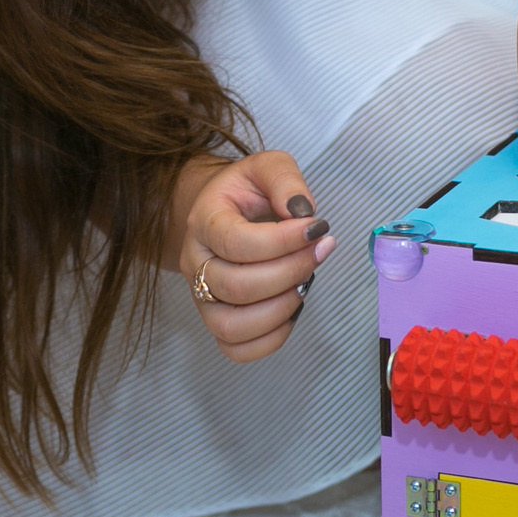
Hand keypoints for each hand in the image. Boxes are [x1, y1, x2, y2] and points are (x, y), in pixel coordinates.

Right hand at [175, 151, 332, 363]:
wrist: (222, 212)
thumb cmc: (247, 192)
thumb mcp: (267, 167)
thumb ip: (284, 179)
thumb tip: (301, 212)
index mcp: (204, 221)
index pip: (235, 242)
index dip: (282, 241)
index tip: (317, 227)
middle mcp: (196, 263)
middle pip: (236, 286)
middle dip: (290, 271)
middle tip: (321, 249)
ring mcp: (202, 298)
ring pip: (232, 326)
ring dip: (281, 308)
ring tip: (305, 281)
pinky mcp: (216, 322)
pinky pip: (236, 349)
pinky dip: (271, 338)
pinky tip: (292, 307)